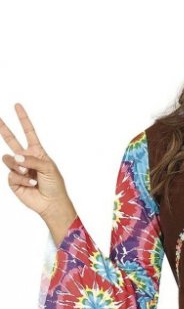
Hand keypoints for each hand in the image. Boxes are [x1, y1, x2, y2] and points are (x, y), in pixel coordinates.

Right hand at [0, 102, 73, 219]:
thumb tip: (16, 156)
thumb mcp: (47, 167)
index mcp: (36, 151)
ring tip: (29, 172)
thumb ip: (32, 159)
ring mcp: (18, 169)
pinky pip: (11, 174)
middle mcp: (25, 158)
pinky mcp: (14, 180)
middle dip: (3, 129)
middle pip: (11, 140)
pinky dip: (22, 178)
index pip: (28, 132)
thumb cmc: (54, 184)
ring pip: (9, 159)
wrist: (51, 203)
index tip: (17, 105)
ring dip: (18, 165)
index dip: (23, 119)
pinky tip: (31, 182)